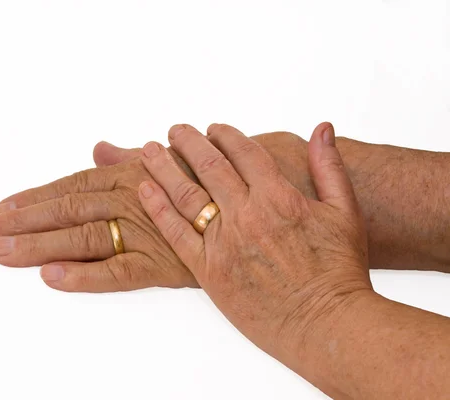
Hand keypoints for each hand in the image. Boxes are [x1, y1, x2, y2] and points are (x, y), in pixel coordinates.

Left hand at [0, 155, 197, 291]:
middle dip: (21, 223)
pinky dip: (83, 276)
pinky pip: (117, 272)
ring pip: (81, 238)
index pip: (69, 185)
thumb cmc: (208, 175)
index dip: (32, 198)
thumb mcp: (167, 160)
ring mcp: (144, 229)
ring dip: (38, 246)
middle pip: (66, 210)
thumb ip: (127, 157)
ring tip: (1, 253)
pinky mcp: (161, 262)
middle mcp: (130, 197)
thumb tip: (98, 148)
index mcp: (128, 173)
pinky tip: (51, 278)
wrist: (257, 196)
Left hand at [137, 123, 372, 365]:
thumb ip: (329, 167)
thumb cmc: (340, 271)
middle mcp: (247, 214)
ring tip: (150, 149)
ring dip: (164, 167)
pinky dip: (158, 208)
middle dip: (189, 142)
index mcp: (279, 196)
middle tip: (175, 130)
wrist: (327, 324)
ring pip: (185, 194)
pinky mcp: (209, 270)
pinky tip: (145, 189)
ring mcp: (224, 242)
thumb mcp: (344, 212)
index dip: (225, 135)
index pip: (243, 152)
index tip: (214, 128)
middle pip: (209, 166)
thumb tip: (322, 128)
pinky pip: (176, 233)